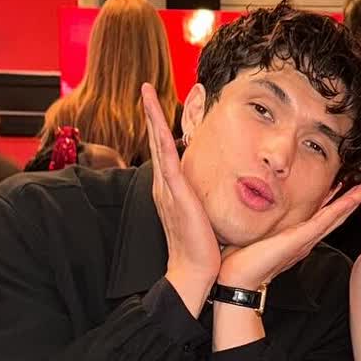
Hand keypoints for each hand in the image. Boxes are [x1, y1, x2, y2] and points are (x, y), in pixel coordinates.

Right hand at [143, 84, 219, 313]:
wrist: (193, 272)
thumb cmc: (202, 249)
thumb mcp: (203, 216)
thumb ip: (204, 200)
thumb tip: (215, 190)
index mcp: (171, 190)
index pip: (165, 152)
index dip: (160, 127)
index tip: (159, 106)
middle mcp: (164, 186)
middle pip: (155, 141)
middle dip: (150, 114)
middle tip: (145, 88)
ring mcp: (167, 188)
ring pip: (157, 143)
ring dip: (151, 115)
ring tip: (146, 92)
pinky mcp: (174, 192)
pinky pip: (165, 157)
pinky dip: (159, 134)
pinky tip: (155, 117)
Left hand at [218, 177, 360, 291]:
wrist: (236, 280)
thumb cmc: (240, 261)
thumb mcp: (254, 235)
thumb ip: (260, 224)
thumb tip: (254, 209)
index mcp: (297, 237)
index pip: (322, 215)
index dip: (335, 201)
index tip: (345, 186)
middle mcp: (306, 239)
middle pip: (336, 215)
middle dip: (354, 199)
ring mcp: (306, 239)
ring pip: (337, 215)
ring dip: (355, 200)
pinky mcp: (301, 239)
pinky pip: (326, 220)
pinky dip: (341, 207)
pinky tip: (353, 198)